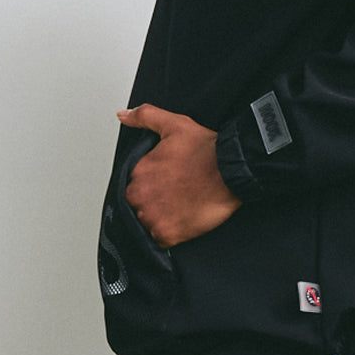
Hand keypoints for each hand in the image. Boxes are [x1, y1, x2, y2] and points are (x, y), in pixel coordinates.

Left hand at [117, 104, 241, 247]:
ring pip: (148, 222)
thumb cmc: (205, 150)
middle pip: (139, 205)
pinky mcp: (168, 234)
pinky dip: (170, 233)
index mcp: (138, 172)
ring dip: (161, 217)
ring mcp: (153, 217)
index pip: (135, 184)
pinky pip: (160, 239)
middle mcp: (140, 196)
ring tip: (183, 206)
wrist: (231, 171)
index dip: (152, 183)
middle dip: (154, 201)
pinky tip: (185, 219)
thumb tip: (122, 115)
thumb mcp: (173, 124)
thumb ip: (144, 117)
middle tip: (178, 193)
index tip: (168, 180)